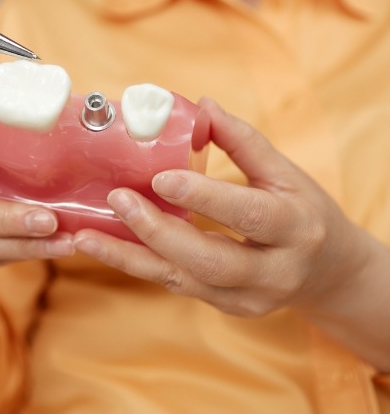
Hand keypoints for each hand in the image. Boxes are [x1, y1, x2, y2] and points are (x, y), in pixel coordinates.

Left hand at [74, 98, 389, 368]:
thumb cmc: (304, 212)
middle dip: (156, 231)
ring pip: (181, 280)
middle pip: (208, 258)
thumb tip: (202, 106)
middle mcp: (273, 272)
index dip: (204, 197)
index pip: (248, 213)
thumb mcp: (286, 172)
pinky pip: (174, 284)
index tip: (160, 177)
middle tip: (117, 200)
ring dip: (129, 258)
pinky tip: (103, 247)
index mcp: (296, 228)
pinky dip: (137, 264)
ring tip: (86, 236)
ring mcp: (246, 298)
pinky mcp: (224, 307)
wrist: (327, 271)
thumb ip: (244, 141)